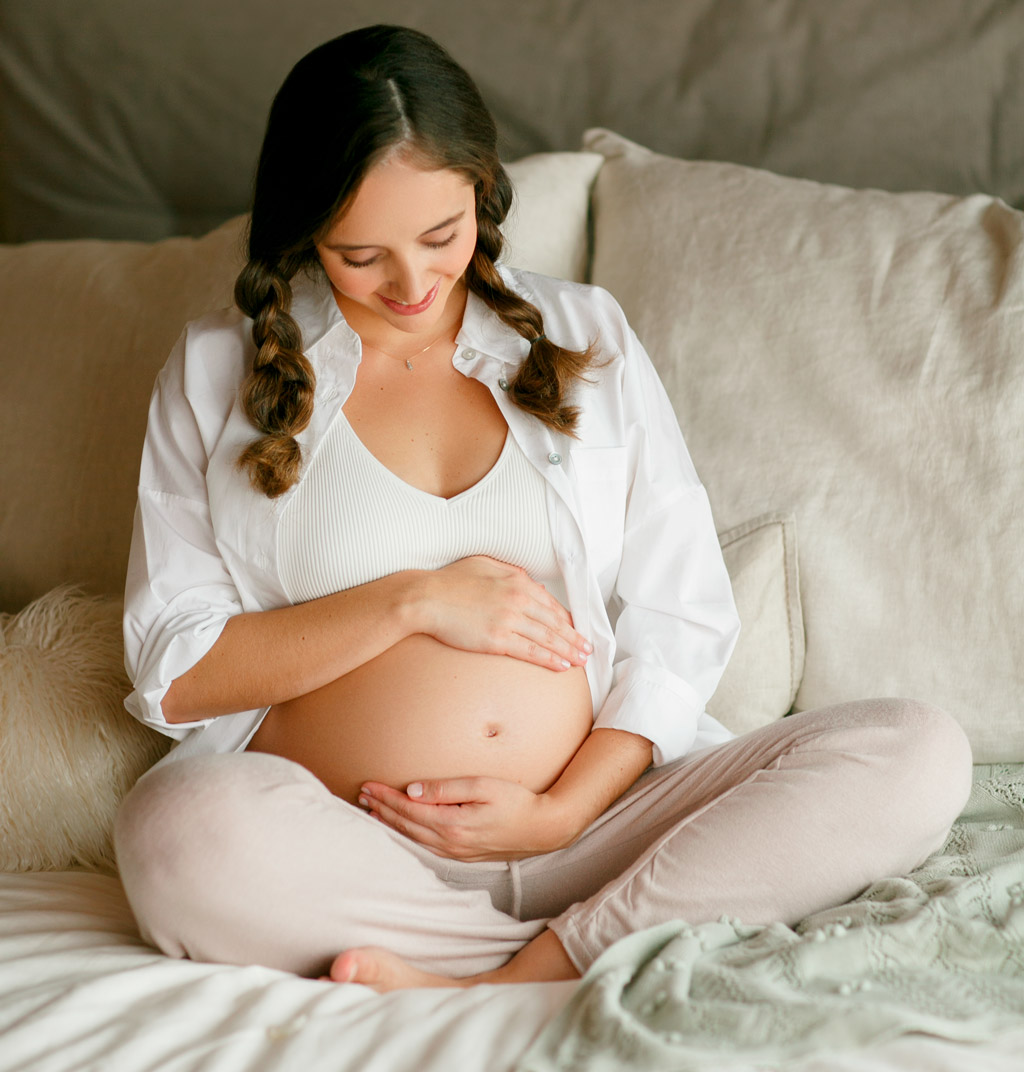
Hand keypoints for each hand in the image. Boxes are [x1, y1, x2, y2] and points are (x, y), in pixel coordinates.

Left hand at [357, 776, 574, 860]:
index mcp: (452, 824)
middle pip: (406, 825)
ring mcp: (456, 853)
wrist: (543, 828)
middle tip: (362, 795)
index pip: (408, 809)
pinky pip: (425, 846)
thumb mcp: (483, 786)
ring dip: (391, 824)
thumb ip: (447, 788)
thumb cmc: (517, 802)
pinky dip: (408, 835)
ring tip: (373, 812)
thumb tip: (413, 790)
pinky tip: (403, 830)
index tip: (368, 785)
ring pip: (412, 838)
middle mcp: (449, 843)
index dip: (386, 797)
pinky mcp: (462, 856)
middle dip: (382, 810)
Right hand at [418, 556, 591, 671]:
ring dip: (567, 651)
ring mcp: (508, 620)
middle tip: (587, 648)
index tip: (575, 629)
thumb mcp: (483, 564)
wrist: (425, 598)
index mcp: (516, 580)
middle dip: (574, 637)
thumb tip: (529, 582)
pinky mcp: (497, 640)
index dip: (566, 618)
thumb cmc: (449, 582)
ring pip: (547, 638)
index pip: (550, 603)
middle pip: (554, 622)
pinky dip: (549, 659)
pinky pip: (530, 651)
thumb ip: (509, 572)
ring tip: (580, 661)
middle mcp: (518, 599)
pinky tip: (561, 666)